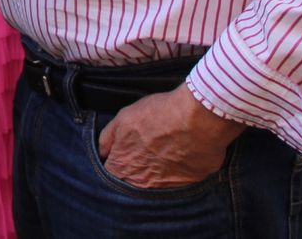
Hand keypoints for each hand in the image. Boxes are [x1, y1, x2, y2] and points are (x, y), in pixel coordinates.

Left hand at [97, 85, 244, 188]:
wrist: (198, 118)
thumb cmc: (159, 114)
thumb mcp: (124, 117)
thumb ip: (108, 138)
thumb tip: (103, 152)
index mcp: (123, 166)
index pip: (111, 174)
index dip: (116, 163)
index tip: (123, 154)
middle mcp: (143, 182)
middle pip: (132, 183)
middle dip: (135, 170)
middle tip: (145, 152)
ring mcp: (166, 186)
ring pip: (154, 186)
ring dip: (156, 173)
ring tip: (164, 152)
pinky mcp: (188, 185)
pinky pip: (178, 184)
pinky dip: (177, 173)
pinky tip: (180, 156)